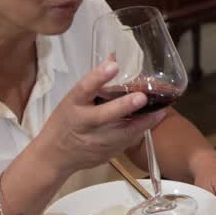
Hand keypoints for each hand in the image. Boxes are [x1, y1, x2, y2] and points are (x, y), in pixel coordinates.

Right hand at [37, 61, 169, 176]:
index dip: (98, 77)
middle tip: (141, 97)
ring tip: (161, 110)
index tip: (113, 66)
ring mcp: (94, 142)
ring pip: (120, 134)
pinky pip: (125, 142)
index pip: (84, 89)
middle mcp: (83, 123)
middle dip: (123, 106)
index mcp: (73, 105)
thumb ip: (95, 82)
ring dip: (142, 122)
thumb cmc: (65, 121)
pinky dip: (139, 131)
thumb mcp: (73, 100)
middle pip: (103, 115)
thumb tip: (113, 57)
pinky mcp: (105, 154)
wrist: (54, 156)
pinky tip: (153, 121)